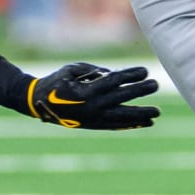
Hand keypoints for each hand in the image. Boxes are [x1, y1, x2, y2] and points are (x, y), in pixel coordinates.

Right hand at [26, 63, 159, 129]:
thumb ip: (95, 70)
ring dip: (141, 114)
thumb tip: (114, 74)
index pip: (114, 82)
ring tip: (156, 113)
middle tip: (155, 84)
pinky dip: (131, 124)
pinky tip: (144, 122)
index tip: (145, 70)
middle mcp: (92, 107)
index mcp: (86, 91)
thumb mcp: (72, 69)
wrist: (38, 103)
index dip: (131, 75)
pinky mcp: (93, 125)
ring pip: (122, 117)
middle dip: (140, 91)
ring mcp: (93, 118)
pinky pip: (116, 126)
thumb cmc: (56, 81)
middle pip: (122, 98)